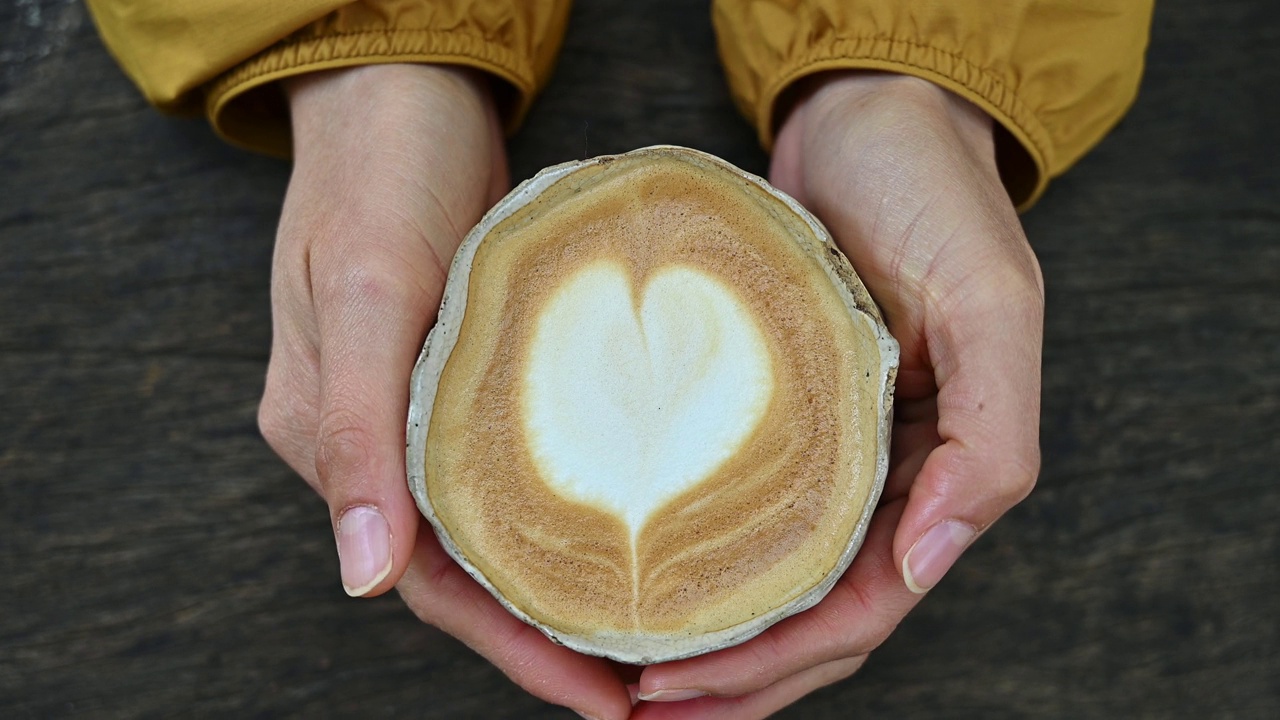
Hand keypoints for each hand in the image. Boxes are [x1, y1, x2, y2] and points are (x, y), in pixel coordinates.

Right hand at [259, 64, 632, 719]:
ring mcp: (423, 411)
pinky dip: (570, 509)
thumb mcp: (367, 290)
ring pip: (501, 527)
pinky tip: (631, 524)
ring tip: (655, 628)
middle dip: (554, 635)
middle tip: (646, 687)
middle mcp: (377, 443)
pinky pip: (520, 466)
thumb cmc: (378, 175)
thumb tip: (360, 577)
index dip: (515, 649)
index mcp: (333, 443)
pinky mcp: (466, 376)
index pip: (430, 583)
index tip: (601, 699)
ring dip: (570, 580)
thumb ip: (357, 431)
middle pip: (472, 571)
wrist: (398, 93)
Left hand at [633, 72, 1043, 716]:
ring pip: (763, 575)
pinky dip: (691, 551)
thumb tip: (927, 566)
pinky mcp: (767, 410)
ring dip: (705, 633)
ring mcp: (819, 449)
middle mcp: (874, 478)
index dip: (777, 664)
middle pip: (804, 615)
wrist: (869, 117)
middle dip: (732, 678)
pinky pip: (729, 501)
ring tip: (622, 671)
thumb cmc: (933, 195)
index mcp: (935, 475)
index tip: (677, 684)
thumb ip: (991, 439)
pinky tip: (632, 568)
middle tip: (636, 709)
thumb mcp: (991, 300)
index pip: (858, 609)